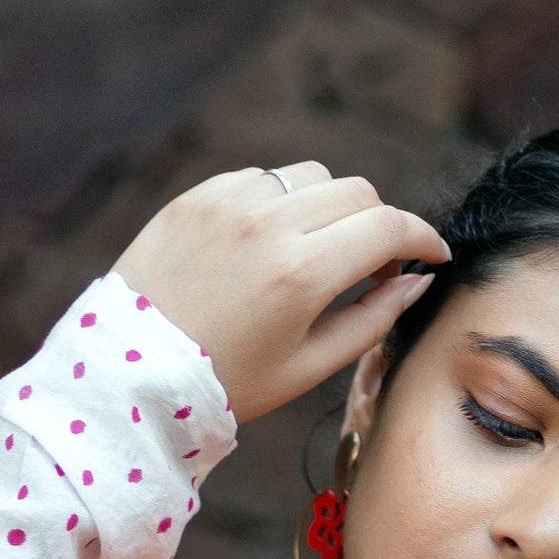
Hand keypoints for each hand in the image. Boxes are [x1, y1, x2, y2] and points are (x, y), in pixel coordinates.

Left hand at [113, 164, 449, 423]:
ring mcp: (228, 202)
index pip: (389, 226)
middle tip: (371, 266)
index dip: (423, 237)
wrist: (128, 377)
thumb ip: (371, 321)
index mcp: (302, 272)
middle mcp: (269, 223)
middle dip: (379, 225)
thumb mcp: (306, 368)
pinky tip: (264, 247)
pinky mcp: (196, 196)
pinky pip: (260, 180)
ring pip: (311, 176)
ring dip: (329, 208)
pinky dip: (278, 205)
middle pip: (358, 192)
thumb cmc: (221, 383)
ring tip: (315, 253)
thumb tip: (414, 284)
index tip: (431, 254)